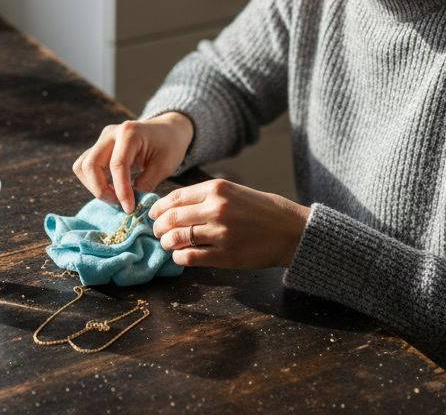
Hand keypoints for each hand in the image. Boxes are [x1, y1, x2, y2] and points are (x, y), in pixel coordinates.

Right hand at [73, 112, 193, 212]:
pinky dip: (94, 181)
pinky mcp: (99, 147)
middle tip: (119, 204)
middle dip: (101, 190)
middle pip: (91, 164)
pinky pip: (86, 166)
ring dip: (94, 186)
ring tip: (115, 197)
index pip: (117, 165)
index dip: (121, 191)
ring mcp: (102, 140)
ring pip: (83, 166)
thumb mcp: (165, 165)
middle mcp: (111, 133)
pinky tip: (111, 189)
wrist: (167, 131)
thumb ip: (147, 182)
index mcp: (129, 133)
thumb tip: (129, 201)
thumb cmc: (169, 146)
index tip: (129, 208)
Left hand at [149, 179, 309, 268]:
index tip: (153, 214)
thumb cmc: (264, 210)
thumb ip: (207, 197)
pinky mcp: (225, 255)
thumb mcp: (235, 192)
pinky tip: (181, 256)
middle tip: (158, 231)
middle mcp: (216, 208)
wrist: (292, 231)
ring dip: (166, 243)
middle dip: (158, 226)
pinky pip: (189, 257)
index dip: (158, 207)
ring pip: (176, 238)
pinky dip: (179, 257)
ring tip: (168, 244)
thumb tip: (175, 207)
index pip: (175, 198)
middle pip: (172, 218)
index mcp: (218, 189)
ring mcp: (220, 233)